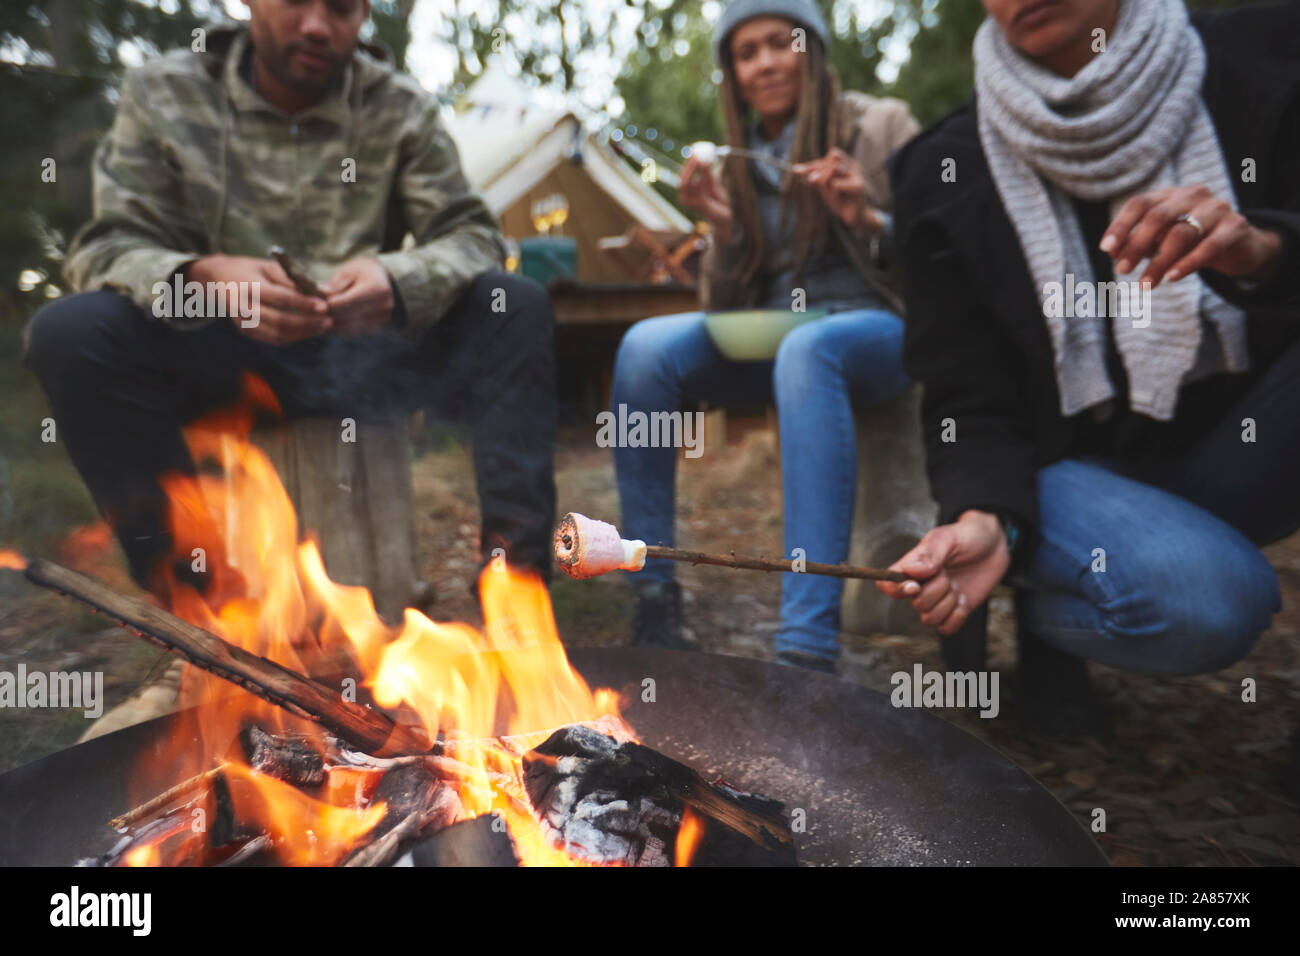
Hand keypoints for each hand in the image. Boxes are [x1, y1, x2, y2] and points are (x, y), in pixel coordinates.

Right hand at [188, 255, 330, 344]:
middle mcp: (243, 306)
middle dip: (308, 323)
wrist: (217, 279)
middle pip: (280, 321)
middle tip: (329, 321)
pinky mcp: (245, 331)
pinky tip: (308, 331)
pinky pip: (273, 339)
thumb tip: (326, 290)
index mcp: (249, 285)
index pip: (280, 298)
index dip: (304, 304)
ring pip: (278, 334)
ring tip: (323, 327)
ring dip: (303, 333)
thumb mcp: (269, 267)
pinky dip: (293, 337)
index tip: (325, 306)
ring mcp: (242, 321)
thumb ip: (295, 279)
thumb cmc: (249, 270)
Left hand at [323, 257, 395, 334]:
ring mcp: (383, 318)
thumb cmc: (360, 272)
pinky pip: (356, 332)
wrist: (378, 278)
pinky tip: (334, 322)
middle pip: (349, 317)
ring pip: (351, 327)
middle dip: (330, 315)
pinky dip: (342, 329)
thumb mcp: (346, 272)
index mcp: (377, 288)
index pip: (347, 302)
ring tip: (323, 316)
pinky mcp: (379, 327)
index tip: (317, 303)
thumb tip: (322, 293)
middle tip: (317, 312)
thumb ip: (335, 285)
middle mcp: (384, 305)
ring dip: (335, 324)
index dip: (329, 305)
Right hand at [678, 154, 734, 242]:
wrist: (724, 217)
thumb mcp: (711, 183)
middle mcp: (684, 198)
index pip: (684, 175)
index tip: (694, 150)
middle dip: (689, 165)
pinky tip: (706, 168)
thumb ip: (707, 173)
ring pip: (688, 182)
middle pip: (682, 178)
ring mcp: (689, 202)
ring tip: (702, 158)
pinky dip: (701, 176)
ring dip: (695, 168)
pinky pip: (698, 187)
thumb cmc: (717, 201)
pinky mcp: (698, 204)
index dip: (688, 162)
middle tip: (696, 153)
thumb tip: (704, 157)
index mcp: (685, 192)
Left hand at [793, 147, 878, 232]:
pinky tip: (837, 198)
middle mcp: (853, 165)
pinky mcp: (858, 186)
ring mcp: (857, 175)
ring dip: (825, 181)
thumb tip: (797, 170)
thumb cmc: (841, 200)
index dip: (812, 164)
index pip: (828, 157)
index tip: (796, 170)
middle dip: (820, 170)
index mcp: (846, 163)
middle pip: (833, 156)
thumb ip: (815, 178)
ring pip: (834, 168)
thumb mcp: (825, 187)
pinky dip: (832, 193)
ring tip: (830, 193)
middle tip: (812, 181)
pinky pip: (836, 184)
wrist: (854, 217)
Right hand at [874, 510, 1010, 635]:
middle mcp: (920, 586)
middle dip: (937, 590)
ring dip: (948, 603)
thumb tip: (910, 570)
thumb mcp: (948, 537)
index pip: (887, 585)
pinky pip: (946, 628)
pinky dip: (957, 617)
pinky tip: (964, 600)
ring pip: (930, 619)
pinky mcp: (953, 612)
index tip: (915, 585)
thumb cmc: (967, 537)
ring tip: (957, 585)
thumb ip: (930, 554)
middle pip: (916, 603)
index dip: (896, 589)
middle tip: (948, 573)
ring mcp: (937, 600)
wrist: (995, 546)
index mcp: (911, 566)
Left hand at [1101, 185, 1282, 285]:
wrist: (1240, 247)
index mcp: (1170, 195)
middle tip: (1121, 271)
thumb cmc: (1191, 243)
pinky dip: (1188, 263)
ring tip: (1145, 286)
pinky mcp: (1235, 226)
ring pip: (1181, 233)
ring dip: (1159, 262)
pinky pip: (1209, 245)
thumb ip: (1137, 244)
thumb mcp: (1160, 242)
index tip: (1105, 249)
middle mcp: (1193, 195)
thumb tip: (1111, 251)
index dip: (1121, 225)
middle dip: (1136, 245)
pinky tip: (1172, 278)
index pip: (1139, 203)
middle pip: (1158, 216)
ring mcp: (1216, 208)